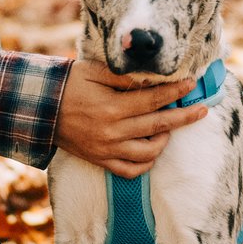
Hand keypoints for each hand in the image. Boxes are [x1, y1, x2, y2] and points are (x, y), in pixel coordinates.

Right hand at [53, 58, 208, 177]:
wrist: (40, 109)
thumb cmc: (68, 85)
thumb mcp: (94, 72)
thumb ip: (124, 77)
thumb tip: (153, 78)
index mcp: (111, 107)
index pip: (153, 100)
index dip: (175, 91)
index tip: (191, 84)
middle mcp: (112, 131)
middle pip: (158, 125)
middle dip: (184, 116)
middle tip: (202, 110)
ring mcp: (107, 149)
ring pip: (149, 151)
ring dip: (165, 140)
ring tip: (170, 128)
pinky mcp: (101, 160)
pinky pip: (132, 170)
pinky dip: (146, 162)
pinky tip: (153, 149)